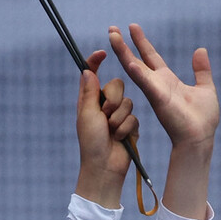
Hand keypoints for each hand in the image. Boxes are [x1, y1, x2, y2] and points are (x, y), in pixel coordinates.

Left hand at [74, 50, 139, 208]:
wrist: (105, 166)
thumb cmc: (91, 142)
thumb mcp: (87, 114)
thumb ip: (89, 92)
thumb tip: (87, 70)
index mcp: (90, 100)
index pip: (92, 74)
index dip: (96, 62)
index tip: (103, 53)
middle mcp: (104, 105)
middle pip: (117, 85)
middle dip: (114, 99)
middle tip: (106, 114)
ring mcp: (118, 115)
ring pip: (128, 102)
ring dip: (119, 119)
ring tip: (112, 132)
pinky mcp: (130, 126)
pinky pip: (134, 117)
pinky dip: (127, 128)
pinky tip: (121, 139)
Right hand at [109, 24, 217, 150]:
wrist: (200, 138)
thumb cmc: (203, 119)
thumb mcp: (205, 88)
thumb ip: (201, 69)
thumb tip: (200, 49)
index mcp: (167, 81)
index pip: (151, 57)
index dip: (141, 42)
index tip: (132, 28)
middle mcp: (157, 85)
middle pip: (137, 60)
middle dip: (124, 45)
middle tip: (112, 28)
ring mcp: (156, 91)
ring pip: (135, 68)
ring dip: (123, 52)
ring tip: (113, 36)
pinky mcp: (159, 100)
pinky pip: (146, 84)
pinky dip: (138, 73)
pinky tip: (130, 63)